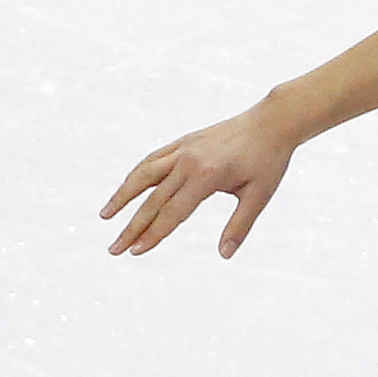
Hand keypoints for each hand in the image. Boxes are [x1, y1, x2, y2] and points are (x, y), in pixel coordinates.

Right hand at [102, 104, 296, 257]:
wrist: (272, 121)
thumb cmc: (268, 160)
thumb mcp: (259, 196)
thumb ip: (239, 227)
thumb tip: (224, 255)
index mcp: (206, 177)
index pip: (172, 213)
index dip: (153, 235)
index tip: (135, 252)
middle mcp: (188, 161)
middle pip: (152, 200)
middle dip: (131, 227)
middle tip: (114, 250)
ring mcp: (183, 149)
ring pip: (143, 175)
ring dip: (122, 196)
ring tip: (105, 216)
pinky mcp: (183, 142)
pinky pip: (152, 160)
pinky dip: (137, 175)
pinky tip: (127, 189)